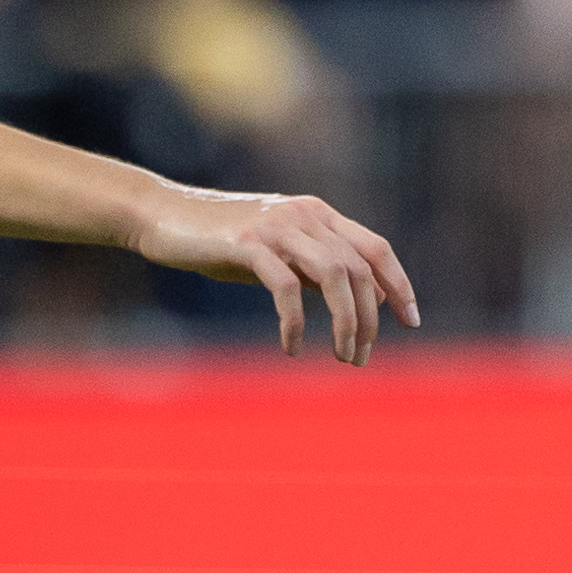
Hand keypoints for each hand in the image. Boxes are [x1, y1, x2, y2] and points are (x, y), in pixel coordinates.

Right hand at [132, 185, 419, 363]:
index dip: (398, 284)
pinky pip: (286, 288)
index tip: (410, 320)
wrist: (161, 215)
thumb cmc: (219, 239)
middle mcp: (304, 215)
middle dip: (368, 319)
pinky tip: (292, 348)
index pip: (375, 247)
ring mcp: (276, 226)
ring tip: (342, 357)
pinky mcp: (247, 242)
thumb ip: (313, 268)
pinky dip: (295, 323)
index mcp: (316, 214)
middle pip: (359, 268)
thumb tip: (352, 301)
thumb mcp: (276, 252)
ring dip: (345, 323)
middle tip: (359, 358)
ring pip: (334, 276)